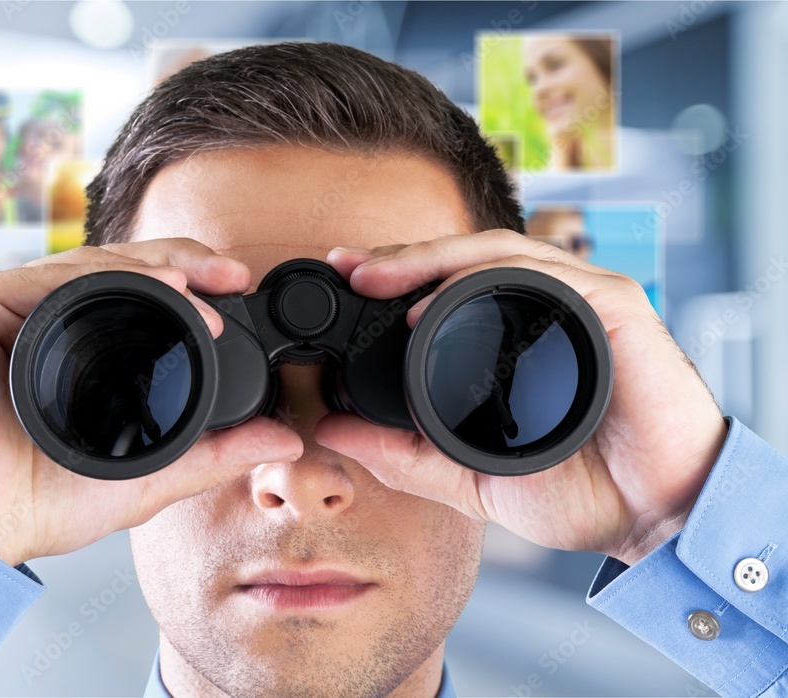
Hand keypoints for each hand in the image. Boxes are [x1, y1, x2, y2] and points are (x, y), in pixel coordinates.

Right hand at [0, 240, 302, 566]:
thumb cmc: (41, 504)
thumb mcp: (149, 474)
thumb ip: (216, 455)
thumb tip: (285, 442)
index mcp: (77, 349)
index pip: (139, 298)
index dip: (191, 285)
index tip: (238, 284)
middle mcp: (42, 320)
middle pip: (119, 270)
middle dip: (182, 262)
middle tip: (231, 272)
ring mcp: (5, 307)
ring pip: (88, 264)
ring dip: (151, 267)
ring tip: (201, 285)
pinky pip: (45, 277)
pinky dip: (99, 277)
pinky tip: (148, 286)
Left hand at [317, 230, 726, 565]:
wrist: (653, 520)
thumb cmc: (579, 493)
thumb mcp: (465, 476)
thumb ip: (402, 454)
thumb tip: (330, 431)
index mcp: (518, 337)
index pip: (450, 287)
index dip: (397, 276)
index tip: (344, 280)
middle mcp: (549, 309)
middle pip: (465, 258)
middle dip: (401, 256)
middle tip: (348, 266)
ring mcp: (583, 302)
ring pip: (497, 253)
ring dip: (431, 258)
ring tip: (375, 276)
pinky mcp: (615, 307)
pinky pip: (545, 276)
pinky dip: (485, 279)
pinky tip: (434, 304)